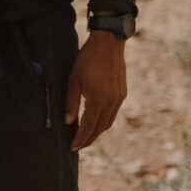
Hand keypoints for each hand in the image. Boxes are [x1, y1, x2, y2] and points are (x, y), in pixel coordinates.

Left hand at [64, 32, 126, 151]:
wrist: (109, 43)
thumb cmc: (87, 59)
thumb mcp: (73, 80)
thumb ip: (71, 103)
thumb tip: (68, 122)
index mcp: (98, 100)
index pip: (88, 126)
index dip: (80, 139)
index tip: (72, 147)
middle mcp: (111, 102)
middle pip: (100, 128)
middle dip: (88, 139)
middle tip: (78, 146)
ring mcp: (119, 98)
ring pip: (108, 123)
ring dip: (97, 132)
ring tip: (86, 136)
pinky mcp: (122, 93)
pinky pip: (113, 114)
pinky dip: (104, 122)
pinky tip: (96, 121)